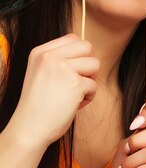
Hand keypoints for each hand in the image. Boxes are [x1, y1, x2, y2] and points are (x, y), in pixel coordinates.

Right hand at [9, 34, 98, 149]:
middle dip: (89, 64)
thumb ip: (59, 61)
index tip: (74, 71)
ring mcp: (62, 68)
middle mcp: (50, 56)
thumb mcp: (42, 73)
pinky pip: (94, 85)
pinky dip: (88, 98)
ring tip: (75, 95)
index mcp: (40, 52)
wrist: (29, 129)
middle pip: (87, 47)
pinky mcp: (75, 84)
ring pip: (95, 65)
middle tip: (79, 81)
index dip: (81, 55)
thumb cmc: (38, 105)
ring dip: (90, 81)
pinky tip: (73, 105)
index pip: (73, 38)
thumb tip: (88, 54)